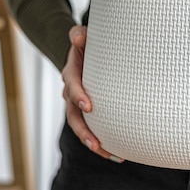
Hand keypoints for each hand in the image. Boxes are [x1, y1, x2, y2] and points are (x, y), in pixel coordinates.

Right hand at [61, 25, 122, 162]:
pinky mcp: (88, 112)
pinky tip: (117, 154)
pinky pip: (93, 129)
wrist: (85, 53)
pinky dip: (103, 143)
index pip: (71, 85)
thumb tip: (80, 37)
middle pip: (73, 115)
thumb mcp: (81, 36)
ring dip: (92, 141)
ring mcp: (78, 104)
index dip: (78, 96)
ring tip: (108, 153)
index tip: (89, 106)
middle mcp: (71, 92)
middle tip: (94, 143)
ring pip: (82, 126)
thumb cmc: (87, 45)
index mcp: (71, 73)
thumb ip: (78, 35)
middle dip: (83, 131)